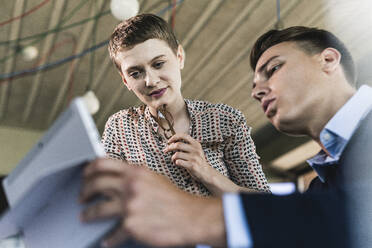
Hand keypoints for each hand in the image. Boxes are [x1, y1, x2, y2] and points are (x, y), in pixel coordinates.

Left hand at [79, 158, 225, 246]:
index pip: (103, 164)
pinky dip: (108, 239)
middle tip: (81, 197)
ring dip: (88, 214)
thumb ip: (135, 176)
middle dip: (84, 191)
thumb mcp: (154, 179)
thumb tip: (117, 177)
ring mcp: (130, 205)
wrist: (191, 217)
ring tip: (85, 217)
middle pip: (96, 184)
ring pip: (98, 209)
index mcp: (136, 172)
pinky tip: (106, 240)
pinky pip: (113, 233)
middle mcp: (130, 186)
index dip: (89, 169)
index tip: (84, 175)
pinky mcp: (131, 224)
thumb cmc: (174, 199)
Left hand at [164, 134, 244, 194]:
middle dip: (169, 147)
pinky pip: (178, 162)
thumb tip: (171, 142)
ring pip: (176, 154)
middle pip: (178, 145)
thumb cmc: (197, 161)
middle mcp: (196, 149)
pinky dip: (175, 163)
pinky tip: (177, 164)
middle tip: (165, 150)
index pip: (183, 135)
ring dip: (172, 157)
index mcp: (196, 144)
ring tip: (174, 160)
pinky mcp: (192, 165)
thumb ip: (186, 145)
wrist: (206, 172)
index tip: (169, 141)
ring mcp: (194, 157)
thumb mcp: (195, 150)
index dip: (174, 137)